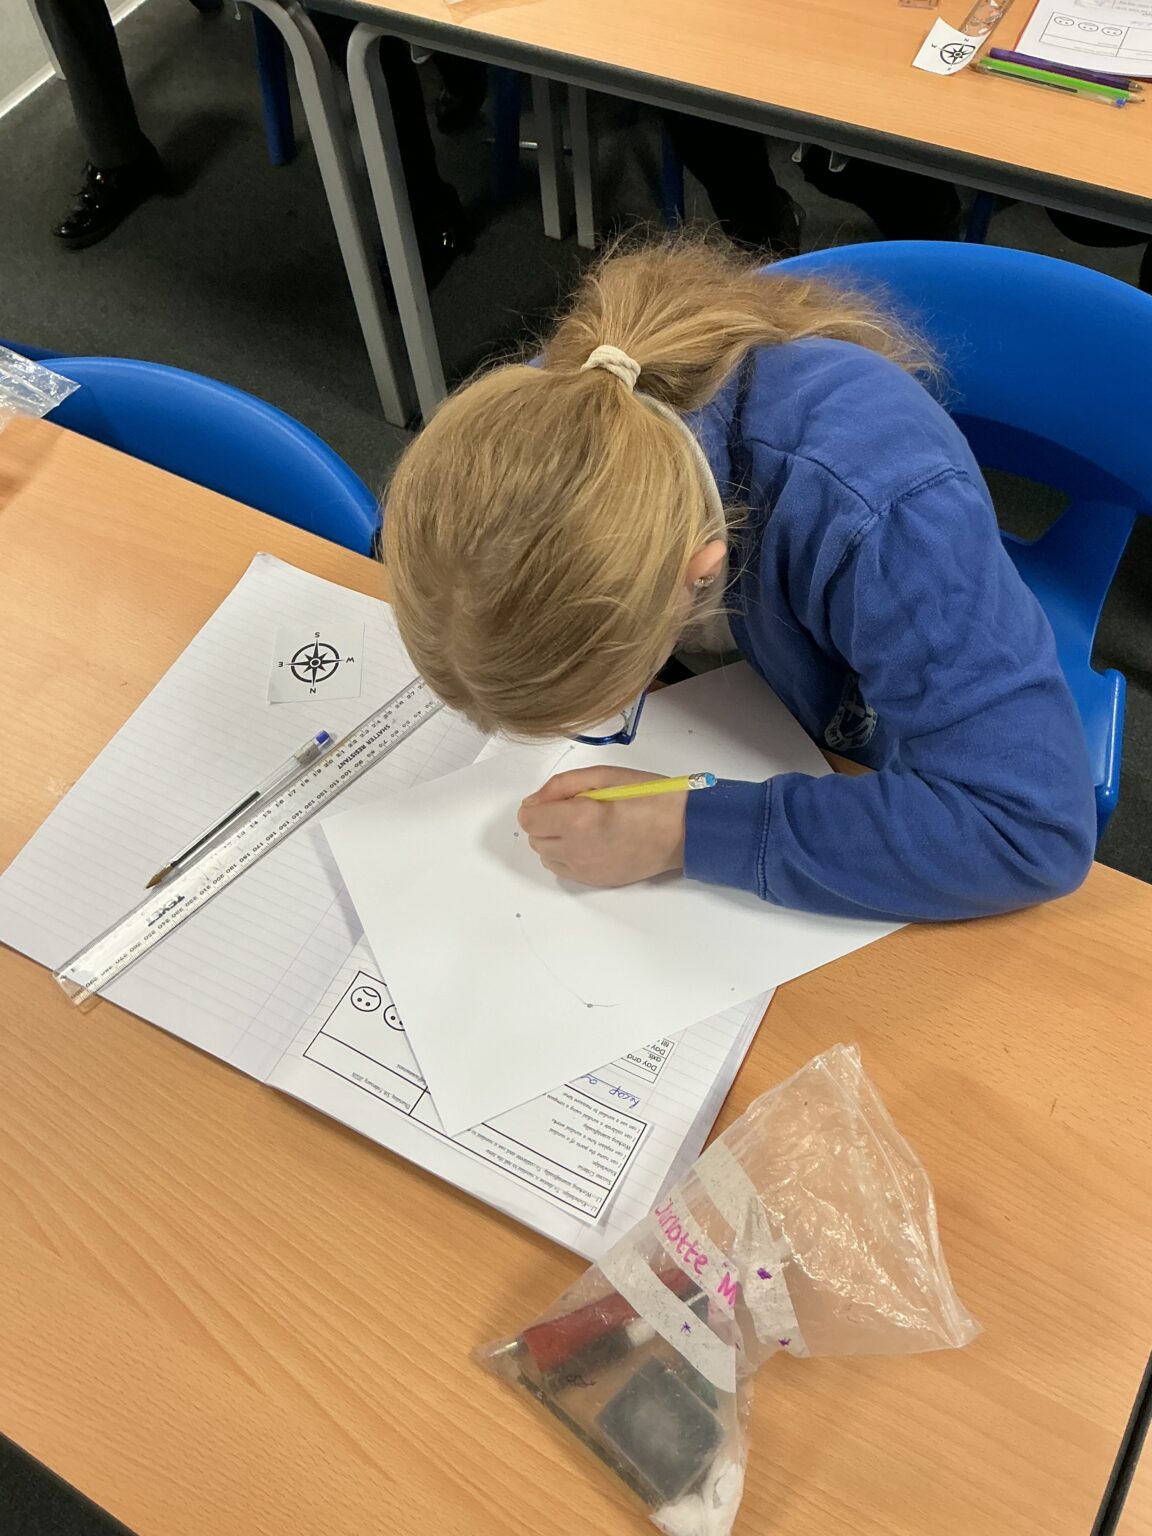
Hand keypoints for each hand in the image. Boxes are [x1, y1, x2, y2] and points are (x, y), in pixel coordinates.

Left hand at [518, 767, 686, 887]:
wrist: (684, 830)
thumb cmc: (651, 798)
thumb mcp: (605, 775)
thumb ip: (561, 785)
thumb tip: (533, 801)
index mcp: (579, 820)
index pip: (528, 819)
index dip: (538, 806)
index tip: (554, 799)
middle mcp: (578, 850)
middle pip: (535, 839)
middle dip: (546, 821)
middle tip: (573, 808)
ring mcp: (587, 870)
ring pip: (546, 857)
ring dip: (554, 840)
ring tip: (582, 826)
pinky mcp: (596, 881)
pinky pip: (564, 870)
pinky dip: (567, 856)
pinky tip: (589, 841)